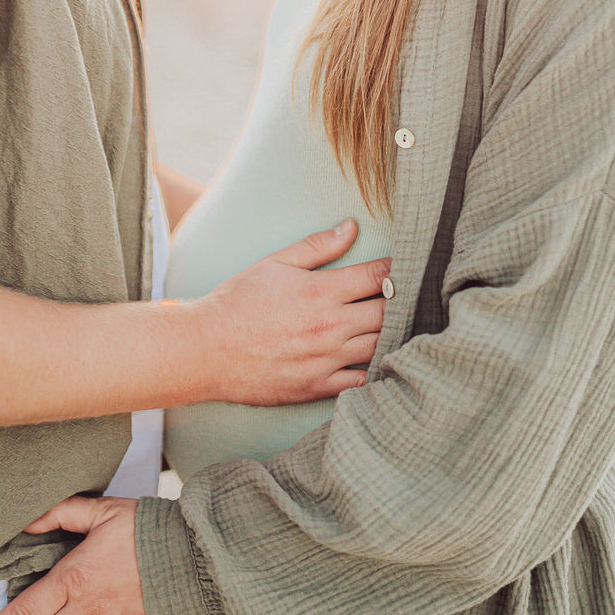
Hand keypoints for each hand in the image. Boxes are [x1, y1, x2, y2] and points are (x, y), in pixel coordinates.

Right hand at [191, 219, 389, 405]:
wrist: (206, 349)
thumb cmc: (238, 301)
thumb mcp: (275, 263)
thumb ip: (317, 246)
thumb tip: (352, 228)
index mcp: (321, 291)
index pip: (378, 276)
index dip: (395, 269)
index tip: (403, 266)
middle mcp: (330, 326)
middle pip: (388, 312)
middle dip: (400, 301)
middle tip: (408, 295)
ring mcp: (326, 359)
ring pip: (381, 345)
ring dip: (394, 333)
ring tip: (399, 324)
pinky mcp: (318, 386)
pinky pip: (362, 381)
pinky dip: (376, 370)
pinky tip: (379, 359)